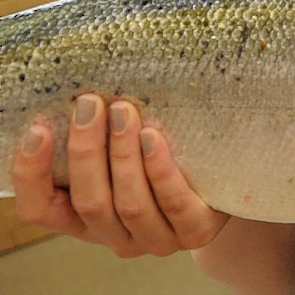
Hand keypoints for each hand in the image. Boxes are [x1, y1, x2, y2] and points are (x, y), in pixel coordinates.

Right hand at [11, 94, 227, 257]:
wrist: (222, 192)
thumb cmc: (163, 163)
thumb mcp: (122, 157)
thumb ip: (99, 142)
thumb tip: (79, 95)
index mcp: (84, 221)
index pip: (40, 209)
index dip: (32, 173)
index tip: (38, 129)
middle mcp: (115, 237)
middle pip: (88, 201)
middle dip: (86, 150)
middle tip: (89, 105)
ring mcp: (156, 239)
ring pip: (129, 203)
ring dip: (122, 155)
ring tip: (123, 112)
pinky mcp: (195, 232)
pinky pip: (174, 203)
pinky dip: (160, 169)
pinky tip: (153, 137)